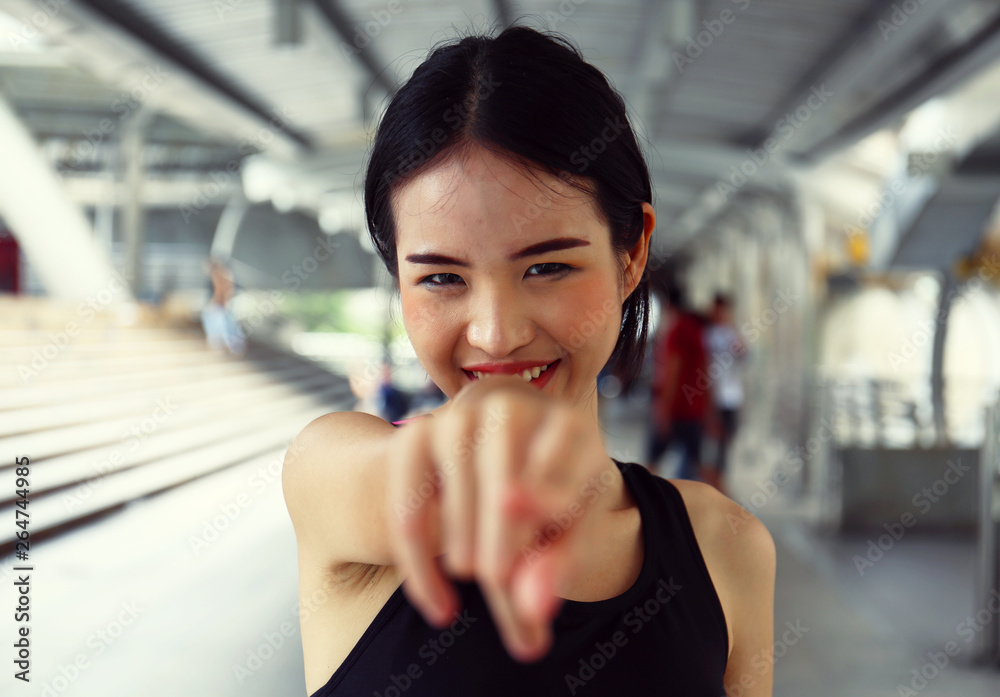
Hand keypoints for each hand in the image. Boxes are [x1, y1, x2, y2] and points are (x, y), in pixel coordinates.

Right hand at [384, 374, 614, 661]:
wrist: (502, 472)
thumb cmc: (548, 506)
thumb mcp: (569, 533)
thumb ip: (559, 564)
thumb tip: (534, 610)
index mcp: (568, 426)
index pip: (563, 445)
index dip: (549, 489)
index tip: (539, 522)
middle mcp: (512, 407)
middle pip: (502, 456)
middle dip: (498, 520)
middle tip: (497, 578)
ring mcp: (460, 418)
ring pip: (454, 472)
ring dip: (459, 534)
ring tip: (472, 586)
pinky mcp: (415, 438)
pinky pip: (408, 495)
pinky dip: (417, 554)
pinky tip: (436, 600)